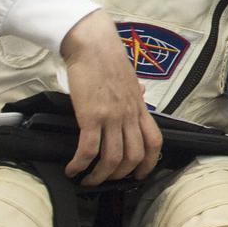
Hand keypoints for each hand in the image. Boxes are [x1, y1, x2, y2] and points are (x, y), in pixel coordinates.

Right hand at [60, 10, 162, 185]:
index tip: (140, 175)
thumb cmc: (108, 60)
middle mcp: (129, 115)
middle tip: (106, 180)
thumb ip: (135, 92)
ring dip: (99, 175)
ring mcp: (112, 116)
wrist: (93, 46)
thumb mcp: (130, 79)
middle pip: (134, 156)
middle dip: (120, 175)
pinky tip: (72, 168)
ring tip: (86, 180)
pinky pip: (89, 149)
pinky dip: (80, 164)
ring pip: (112, 158)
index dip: (150, 163)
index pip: (155, 141)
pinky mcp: (92, 116)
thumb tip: (142, 93)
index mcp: (140, 107)